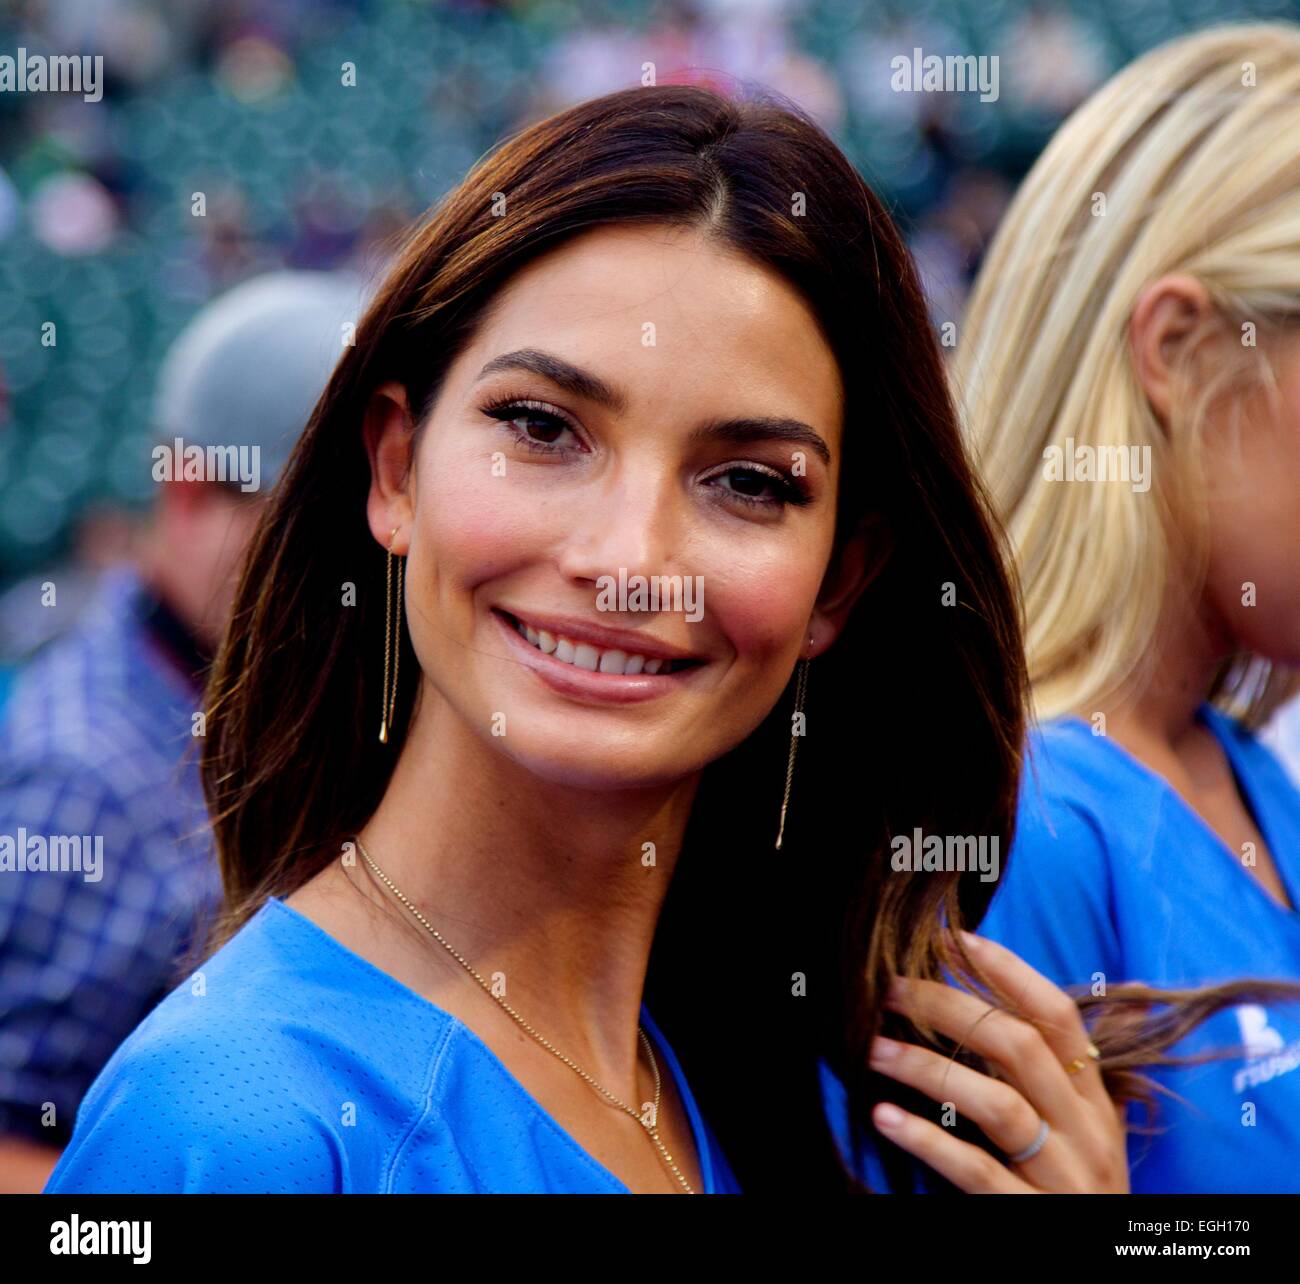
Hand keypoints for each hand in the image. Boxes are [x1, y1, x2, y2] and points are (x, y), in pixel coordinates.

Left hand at [869, 931, 1128, 1191]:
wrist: (1107, 1266)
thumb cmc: (1072, 1192)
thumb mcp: (1077, 1133)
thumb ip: (1047, 1079)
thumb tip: (999, 1009)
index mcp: (1093, 1102)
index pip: (1058, 1018)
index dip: (1008, 971)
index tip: (955, 938)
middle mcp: (1086, 1133)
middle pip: (1019, 1048)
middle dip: (950, 1008)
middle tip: (891, 989)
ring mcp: (1064, 1177)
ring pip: (998, 1105)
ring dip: (929, 1069)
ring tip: (875, 1049)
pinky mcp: (1036, 1217)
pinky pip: (979, 1172)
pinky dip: (928, 1141)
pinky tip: (886, 1117)